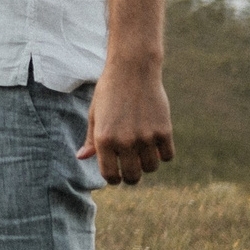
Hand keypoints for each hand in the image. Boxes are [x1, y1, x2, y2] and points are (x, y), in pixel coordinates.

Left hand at [78, 61, 174, 184]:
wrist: (132, 70)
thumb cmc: (109, 92)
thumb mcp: (95, 114)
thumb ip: (91, 139)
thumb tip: (82, 157)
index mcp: (104, 139)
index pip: (110, 175)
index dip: (113, 178)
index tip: (116, 175)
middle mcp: (125, 141)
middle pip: (133, 176)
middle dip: (131, 176)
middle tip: (131, 169)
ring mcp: (146, 137)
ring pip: (151, 168)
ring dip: (147, 164)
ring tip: (142, 152)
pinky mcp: (164, 131)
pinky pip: (167, 156)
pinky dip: (162, 154)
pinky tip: (155, 143)